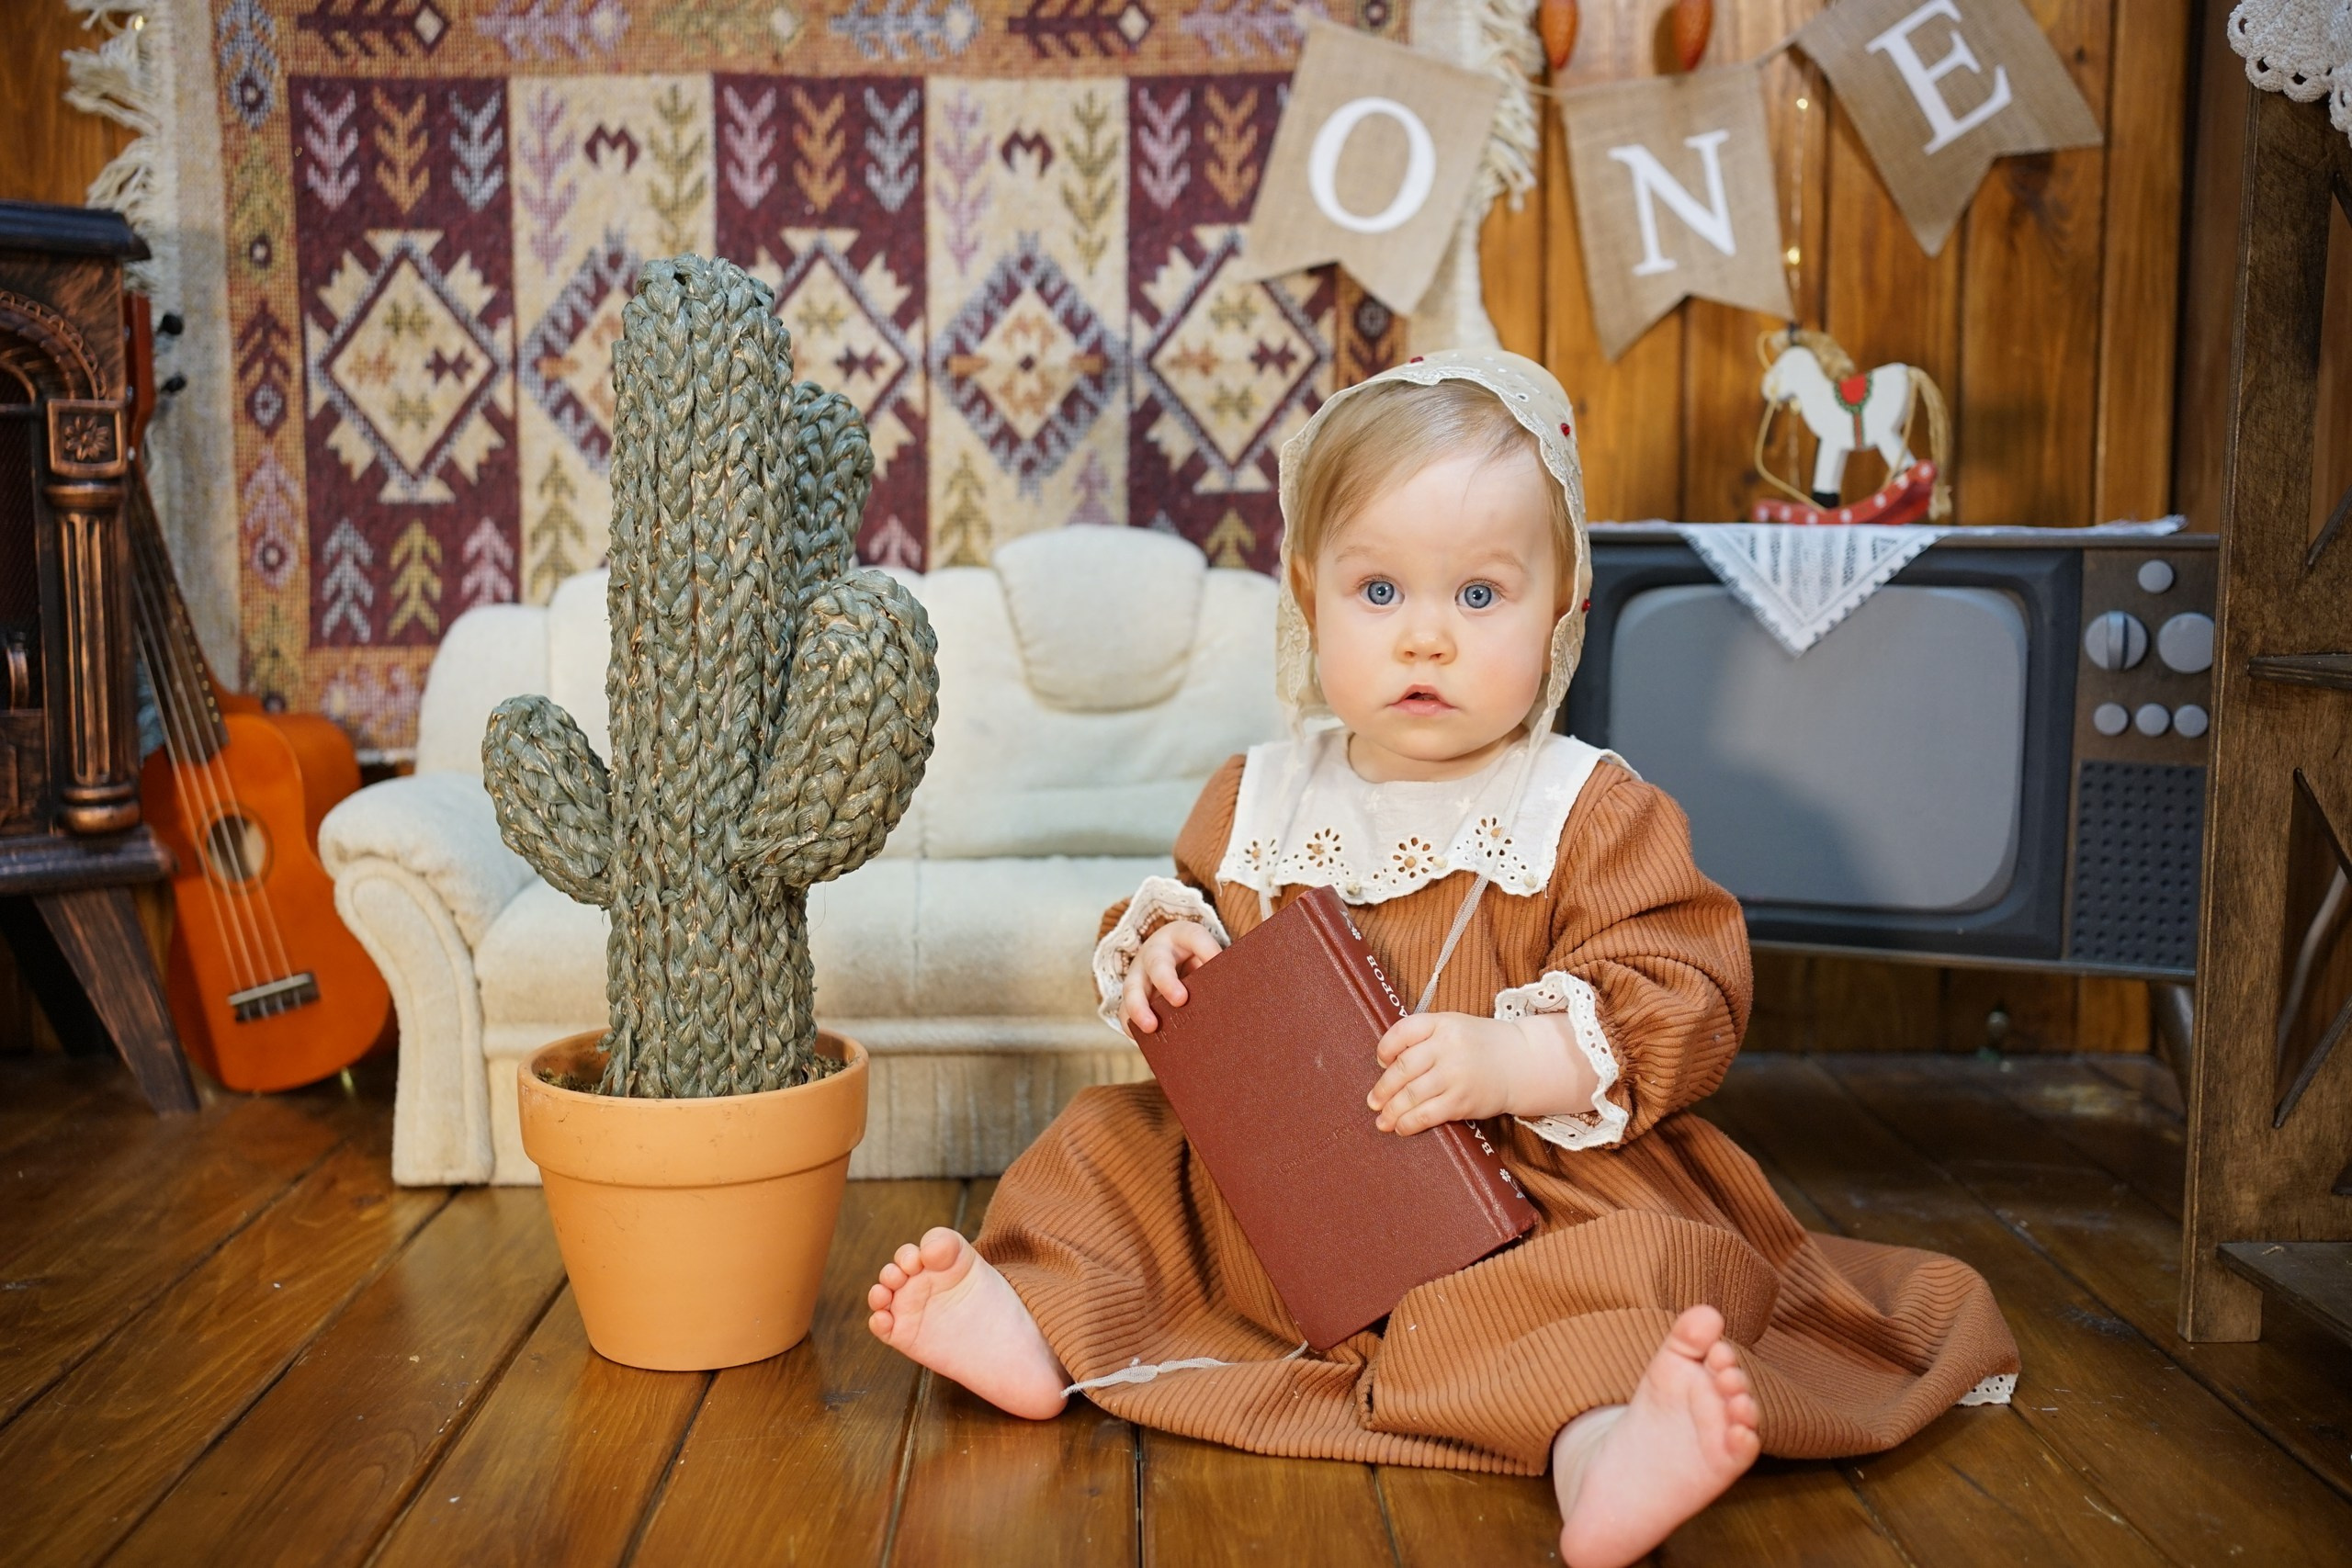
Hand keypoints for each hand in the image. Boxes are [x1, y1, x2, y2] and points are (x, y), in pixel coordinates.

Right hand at [1122, 920, 1223, 1034]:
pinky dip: (1130, 1024)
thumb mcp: (1206, 952)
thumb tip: (1228, 992)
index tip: (1215, 961)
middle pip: (1157, 964)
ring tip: (1151, 1027)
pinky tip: (1142, 1040)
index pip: (1194, 937)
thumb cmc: (1193, 956)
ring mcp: (1139, 973)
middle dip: (1167, 981)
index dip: (1206, 949)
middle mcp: (1155, 953)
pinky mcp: (1131, 995)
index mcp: (1180, 936)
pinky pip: (1125, 1010)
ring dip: (1140, 1008)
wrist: (1166, 953)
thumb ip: (1215, 966)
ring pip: (1132, 988)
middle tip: (1180, 1000)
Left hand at [1366, 1012, 1524, 1134]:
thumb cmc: (1481, 1045)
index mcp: (1442, 1023)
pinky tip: (1400, 1128)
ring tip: (1382, 1120)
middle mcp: (1447, 1047)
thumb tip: (1387, 1064)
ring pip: (1411, 1095)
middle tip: (1373, 1101)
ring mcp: (1455, 1075)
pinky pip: (1428, 1115)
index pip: (1403, 1031)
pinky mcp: (1462, 1101)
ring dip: (1391, 1110)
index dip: (1385, 1048)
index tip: (1380, 1061)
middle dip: (1383, 1089)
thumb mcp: (1453, 1027)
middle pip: (1402, 1068)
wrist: (1522, 1063)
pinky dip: (1409, 1123)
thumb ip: (1423, 1037)